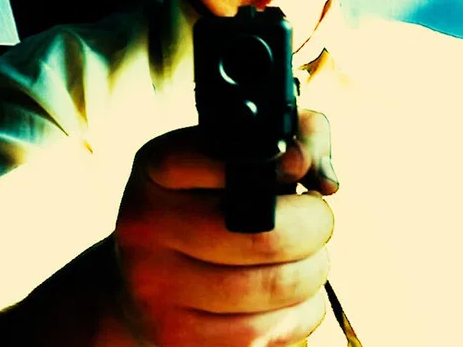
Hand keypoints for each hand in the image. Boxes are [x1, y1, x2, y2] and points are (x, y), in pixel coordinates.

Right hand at [114, 110, 338, 346]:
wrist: (142, 284)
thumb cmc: (209, 208)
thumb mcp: (234, 157)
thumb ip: (293, 136)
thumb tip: (320, 172)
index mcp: (158, 169)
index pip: (236, 156)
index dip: (287, 162)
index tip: (298, 168)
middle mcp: (147, 227)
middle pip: (270, 236)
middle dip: (316, 226)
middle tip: (314, 221)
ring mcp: (157, 290)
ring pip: (279, 286)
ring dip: (313, 270)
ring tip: (301, 258)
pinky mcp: (180, 340)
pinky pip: (274, 330)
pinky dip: (300, 312)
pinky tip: (284, 297)